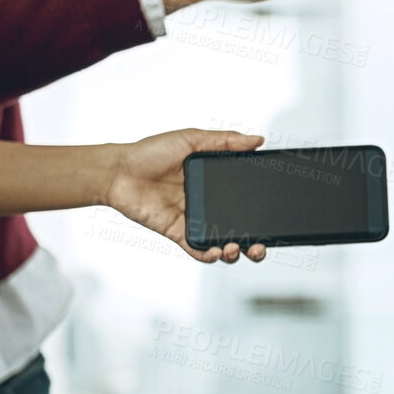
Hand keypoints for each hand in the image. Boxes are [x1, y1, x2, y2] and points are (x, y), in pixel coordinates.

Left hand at [106, 129, 268, 263]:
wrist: (118, 171)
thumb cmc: (149, 153)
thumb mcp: (192, 139)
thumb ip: (225, 140)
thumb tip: (257, 139)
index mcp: (214, 183)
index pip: (245, 199)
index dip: (261, 210)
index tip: (274, 213)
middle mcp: (207, 204)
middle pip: (239, 227)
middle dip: (255, 241)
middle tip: (261, 244)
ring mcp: (194, 220)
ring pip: (223, 243)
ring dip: (236, 251)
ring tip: (238, 247)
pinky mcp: (178, 233)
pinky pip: (199, 249)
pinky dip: (211, 255)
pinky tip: (219, 251)